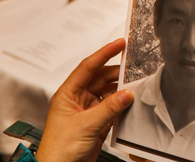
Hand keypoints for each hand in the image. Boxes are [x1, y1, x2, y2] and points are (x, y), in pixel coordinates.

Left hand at [36, 38, 133, 161]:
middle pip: (101, 79)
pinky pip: (112, 109)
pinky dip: (121, 107)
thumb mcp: (86, 125)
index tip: (119, 44)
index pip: (88, 67)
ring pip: (108, 94)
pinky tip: (130, 104)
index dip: (104, 53)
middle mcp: (77, 100)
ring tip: (136, 87)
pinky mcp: (96, 124)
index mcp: (68, 94)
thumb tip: (126, 94)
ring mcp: (87, 112)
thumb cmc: (59, 149)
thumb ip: (109, 108)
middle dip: (117, 74)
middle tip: (134, 69)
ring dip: (121, 91)